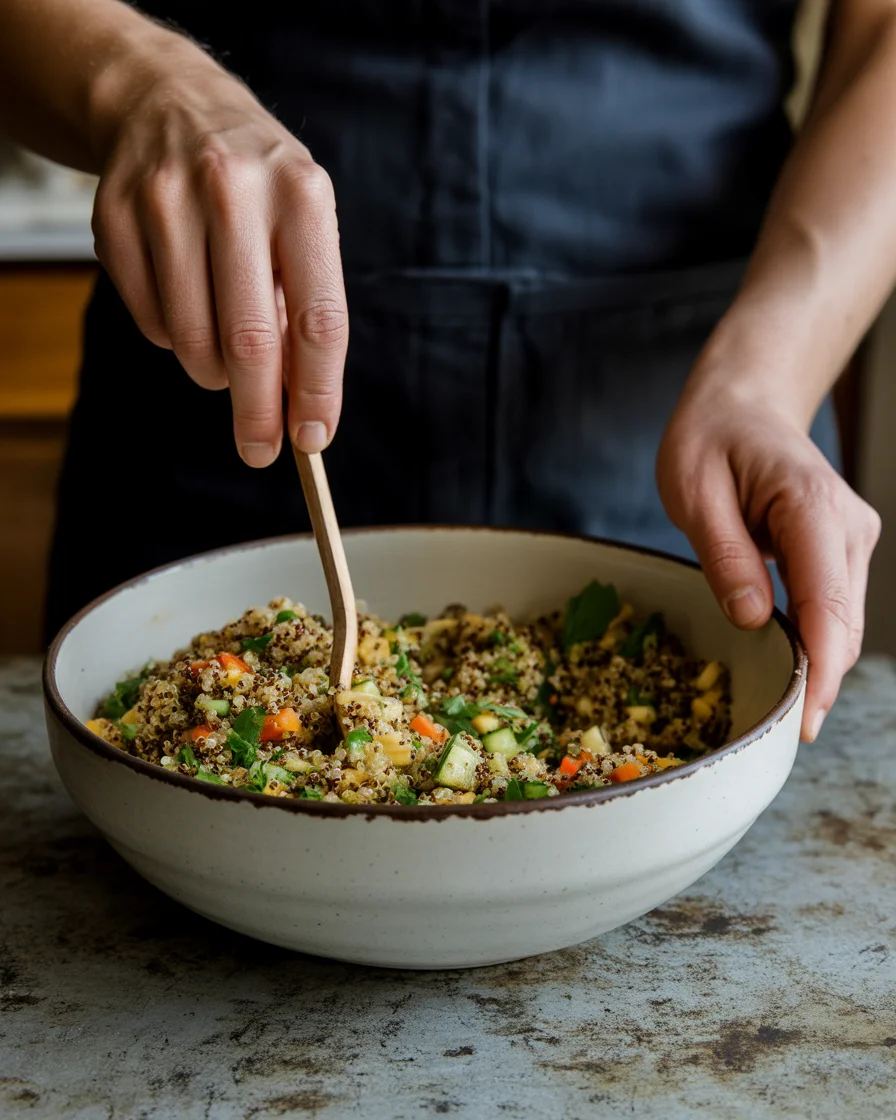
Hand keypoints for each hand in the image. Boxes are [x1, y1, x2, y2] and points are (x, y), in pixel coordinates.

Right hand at [90, 43, 346, 465]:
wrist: (169, 102)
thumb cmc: (257, 185)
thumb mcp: (302, 224)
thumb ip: (306, 306)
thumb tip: (302, 404)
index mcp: (301, 195)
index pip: (318, 318)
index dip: (318, 390)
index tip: (312, 439)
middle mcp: (233, 191)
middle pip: (250, 340)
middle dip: (258, 411)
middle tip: (259, 449)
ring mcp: (166, 201)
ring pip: (192, 339)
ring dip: (213, 372)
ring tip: (224, 355)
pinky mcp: (115, 218)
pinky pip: (149, 321)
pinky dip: (171, 339)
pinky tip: (186, 307)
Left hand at [657, 382, 880, 741]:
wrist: (742, 403)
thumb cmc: (711, 438)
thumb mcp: (694, 489)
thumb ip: (724, 554)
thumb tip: (754, 619)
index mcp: (812, 507)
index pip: (828, 603)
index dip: (820, 669)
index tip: (803, 721)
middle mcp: (847, 527)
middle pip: (843, 623)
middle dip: (818, 682)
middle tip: (778, 735)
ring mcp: (850, 539)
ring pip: (842, 622)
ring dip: (816, 666)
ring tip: (779, 712)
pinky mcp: (840, 550)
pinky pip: (831, 608)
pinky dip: (813, 642)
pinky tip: (786, 670)